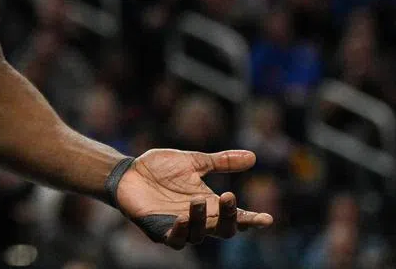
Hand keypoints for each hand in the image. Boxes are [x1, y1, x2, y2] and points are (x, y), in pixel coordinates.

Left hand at [112, 148, 273, 248]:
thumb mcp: (194, 162)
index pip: (236, 217)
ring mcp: (179, 227)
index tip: (266, 219)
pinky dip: (180, 231)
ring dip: (202, 219)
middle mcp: (199, 220)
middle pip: (223, 230)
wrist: (128, 172)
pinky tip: (181, 218)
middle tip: (229, 196)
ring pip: (199, 235)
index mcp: (210, 205)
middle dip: (229, 217)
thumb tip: (253, 156)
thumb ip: (221, 162)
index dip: (252, 220)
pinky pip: (174, 239)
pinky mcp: (160, 231)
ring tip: (198, 199)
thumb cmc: (160, 169)